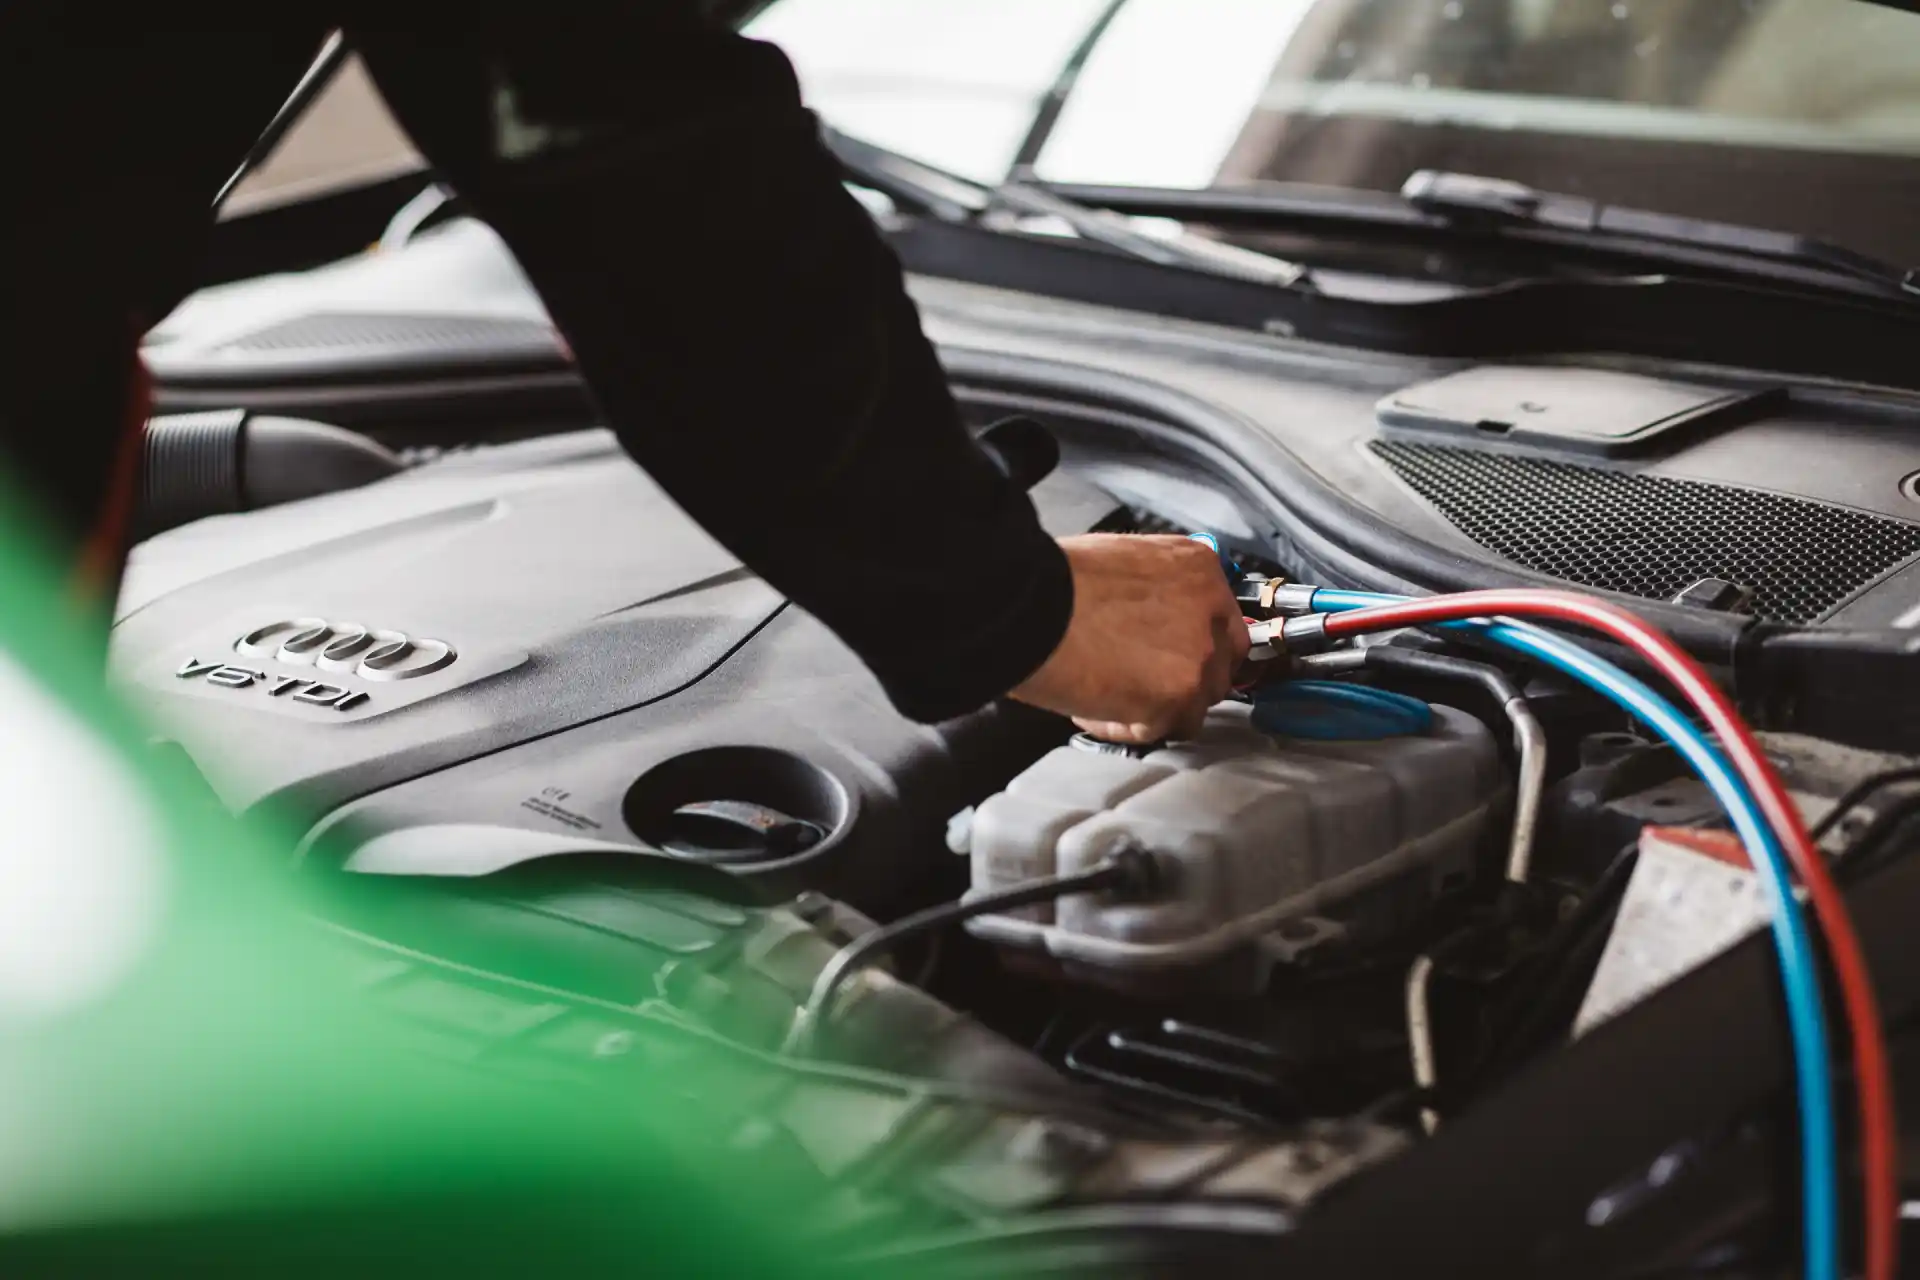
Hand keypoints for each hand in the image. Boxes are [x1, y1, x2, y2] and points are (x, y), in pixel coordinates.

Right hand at [1009, 533, 1250, 743]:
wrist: (1030, 606)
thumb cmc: (1056, 582)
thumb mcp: (1121, 561)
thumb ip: (1152, 591)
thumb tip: (1145, 619)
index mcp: (1197, 567)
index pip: (1219, 619)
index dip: (1191, 644)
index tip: (1167, 657)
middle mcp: (1211, 608)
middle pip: (1220, 664)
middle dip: (1185, 681)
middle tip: (1144, 688)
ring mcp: (1200, 655)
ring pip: (1197, 703)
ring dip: (1157, 709)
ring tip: (1106, 699)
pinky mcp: (1179, 696)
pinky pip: (1163, 730)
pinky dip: (1129, 728)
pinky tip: (1093, 711)